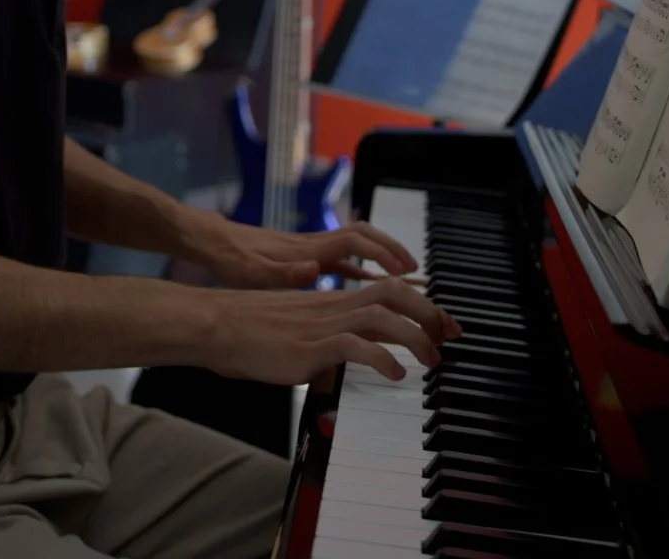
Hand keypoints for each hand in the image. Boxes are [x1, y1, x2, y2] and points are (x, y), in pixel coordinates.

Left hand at [180, 212, 420, 289]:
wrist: (212, 243)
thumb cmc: (231, 259)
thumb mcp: (252, 272)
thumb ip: (283, 273)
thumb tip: (314, 269)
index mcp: (307, 249)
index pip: (356, 242)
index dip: (383, 253)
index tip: (405, 270)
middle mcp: (315, 245)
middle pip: (365, 236)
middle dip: (393, 249)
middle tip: (416, 271)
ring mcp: (311, 249)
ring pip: (358, 246)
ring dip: (382, 257)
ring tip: (406, 279)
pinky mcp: (305, 257)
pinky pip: (343, 260)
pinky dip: (364, 269)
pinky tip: (372, 286)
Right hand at [202, 277, 462, 385]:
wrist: (217, 325)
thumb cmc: (248, 333)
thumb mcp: (294, 339)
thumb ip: (318, 353)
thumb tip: (329, 378)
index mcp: (332, 301)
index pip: (387, 291)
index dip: (420, 303)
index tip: (441, 322)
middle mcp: (333, 306)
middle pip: (395, 294)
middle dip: (430, 312)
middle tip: (451, 335)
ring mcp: (323, 324)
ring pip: (383, 315)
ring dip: (415, 335)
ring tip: (431, 359)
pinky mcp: (311, 346)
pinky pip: (356, 345)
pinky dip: (382, 358)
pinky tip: (394, 374)